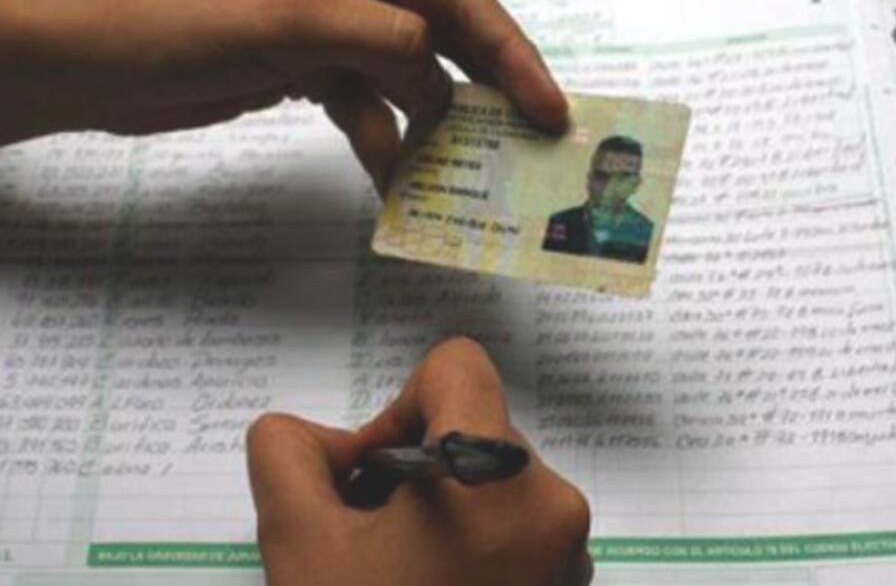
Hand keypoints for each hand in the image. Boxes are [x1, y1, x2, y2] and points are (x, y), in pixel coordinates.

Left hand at [0, 0, 566, 191]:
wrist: (86, 63)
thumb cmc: (172, 17)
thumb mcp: (284, 18)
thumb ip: (376, 36)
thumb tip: (441, 67)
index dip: (508, 51)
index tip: (545, 105)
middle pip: (443, 36)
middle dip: (485, 90)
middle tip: (533, 142)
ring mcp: (332, 28)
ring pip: (410, 79)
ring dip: (433, 128)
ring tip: (460, 176)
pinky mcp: (310, 73)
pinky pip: (369, 109)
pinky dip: (385, 143)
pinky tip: (395, 179)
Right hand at [246, 337, 592, 585]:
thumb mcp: (300, 545)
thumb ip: (287, 455)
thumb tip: (312, 437)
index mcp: (500, 478)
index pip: (457, 368)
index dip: (396, 405)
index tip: (369, 476)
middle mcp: (554, 506)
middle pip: (474, 428)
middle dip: (413, 469)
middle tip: (368, 535)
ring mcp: (570, 553)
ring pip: (493, 482)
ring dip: (441, 511)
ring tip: (398, 574)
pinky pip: (519, 528)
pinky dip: (473, 544)